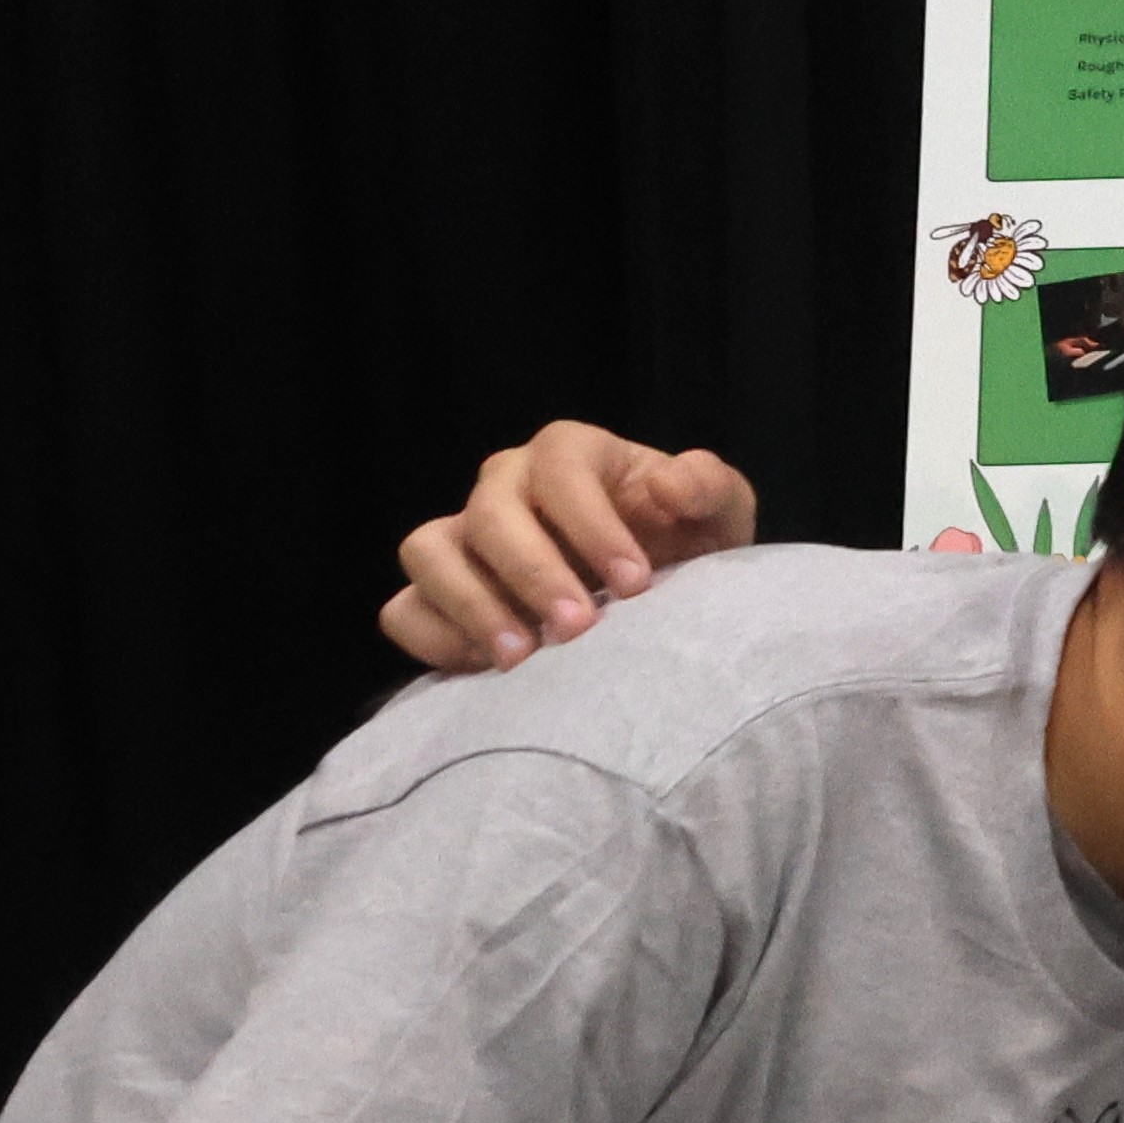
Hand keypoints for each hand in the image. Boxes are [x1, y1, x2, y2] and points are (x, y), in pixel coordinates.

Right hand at [384, 422, 756, 674]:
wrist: (663, 597)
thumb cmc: (686, 544)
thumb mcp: (720, 514)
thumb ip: (708, 488)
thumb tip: (668, 485)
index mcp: (570, 455)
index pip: (560, 468)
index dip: (592, 525)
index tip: (634, 585)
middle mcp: (505, 487)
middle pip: (490, 513)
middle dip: (534, 573)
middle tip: (579, 629)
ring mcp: (462, 540)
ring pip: (428, 552)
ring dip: (471, 604)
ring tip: (523, 658)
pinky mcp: (436, 596)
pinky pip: (404, 610)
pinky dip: (435, 637)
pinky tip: (487, 667)